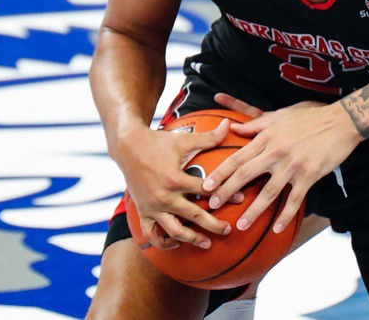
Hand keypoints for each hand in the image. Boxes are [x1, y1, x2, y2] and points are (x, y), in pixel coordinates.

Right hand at [117, 119, 232, 249]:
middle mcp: (164, 197)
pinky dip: (163, 243)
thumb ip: (208, 137)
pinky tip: (176, 244)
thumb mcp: (184, 139)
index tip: (241, 198)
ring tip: (207, 243)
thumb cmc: (158, 142)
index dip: (225, 193)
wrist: (128, 147)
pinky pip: (151, 234)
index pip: (206, 191)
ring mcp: (152, 207)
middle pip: (193, 216)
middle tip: (228, 230)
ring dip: (191, 239)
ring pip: (173, 231)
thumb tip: (228, 124)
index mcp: (175, 180)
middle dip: (212, 225)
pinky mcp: (142, 212)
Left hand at [202, 95, 362, 235]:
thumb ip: (257, 123)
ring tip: (240, 225)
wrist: (342, 121)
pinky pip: (294, 200)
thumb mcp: (281, 114)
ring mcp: (293, 165)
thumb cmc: (311, 115)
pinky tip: (277, 229)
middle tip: (212, 206)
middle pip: (246, 174)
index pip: (238, 157)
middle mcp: (277, 152)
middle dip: (227, 191)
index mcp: (268, 137)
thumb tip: (234, 126)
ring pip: (268, 192)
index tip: (206, 185)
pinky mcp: (309, 176)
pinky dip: (285, 216)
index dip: (221, 172)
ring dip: (253, 211)